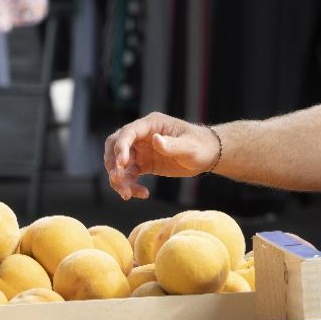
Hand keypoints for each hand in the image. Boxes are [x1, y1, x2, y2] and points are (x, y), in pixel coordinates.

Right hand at [104, 113, 220, 199]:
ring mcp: (141, 149)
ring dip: (119, 179)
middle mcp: (143, 135)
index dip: (120, 147)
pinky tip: (142, 194)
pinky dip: (130, 185)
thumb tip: (155, 140)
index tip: (120, 164)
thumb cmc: (201, 146)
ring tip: (127, 194)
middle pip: (115, 146)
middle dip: (112, 163)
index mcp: (152, 124)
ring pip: (119, 163)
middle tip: (117, 180)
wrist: (208, 156)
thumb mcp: (190, 147)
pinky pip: (129, 175)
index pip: (128, 132)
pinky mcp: (143, 163)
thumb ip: (173, 145)